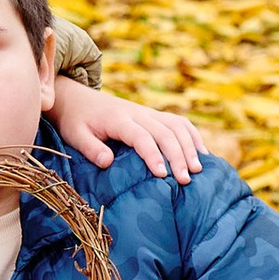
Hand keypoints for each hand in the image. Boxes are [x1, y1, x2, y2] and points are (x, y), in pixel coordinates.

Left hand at [52, 77, 207, 183]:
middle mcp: (137, 113)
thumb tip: (107, 162)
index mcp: (118, 119)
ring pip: (176, 125)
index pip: (141, 136)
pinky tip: (202, 154)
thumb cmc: (77, 122)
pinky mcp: (154, 115)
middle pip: (164, 132)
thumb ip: (90, 148)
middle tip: (186, 180)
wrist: (78, 99)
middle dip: (178, 156)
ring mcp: (148, 112)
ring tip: (198, 170)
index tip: (162, 174)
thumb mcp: (76, 135)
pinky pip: (179, 121)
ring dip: (190, 146)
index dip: (153, 155)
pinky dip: (193, 136)